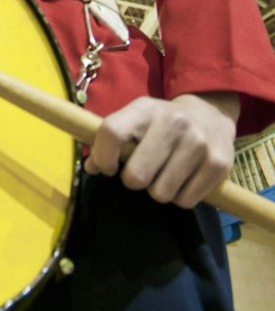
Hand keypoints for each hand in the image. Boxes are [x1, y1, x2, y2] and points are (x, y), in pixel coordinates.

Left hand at [84, 92, 238, 208]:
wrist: (210, 113)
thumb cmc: (162, 123)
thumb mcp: (135, 120)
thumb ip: (110, 141)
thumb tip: (91, 168)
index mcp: (145, 109)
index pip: (111, 133)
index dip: (103, 157)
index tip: (109, 168)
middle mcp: (173, 122)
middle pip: (136, 176)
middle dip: (134, 181)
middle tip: (143, 172)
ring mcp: (198, 143)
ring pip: (161, 193)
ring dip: (159, 190)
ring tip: (166, 174)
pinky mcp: (218, 164)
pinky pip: (186, 201)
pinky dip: (181, 197)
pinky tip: (184, 179)